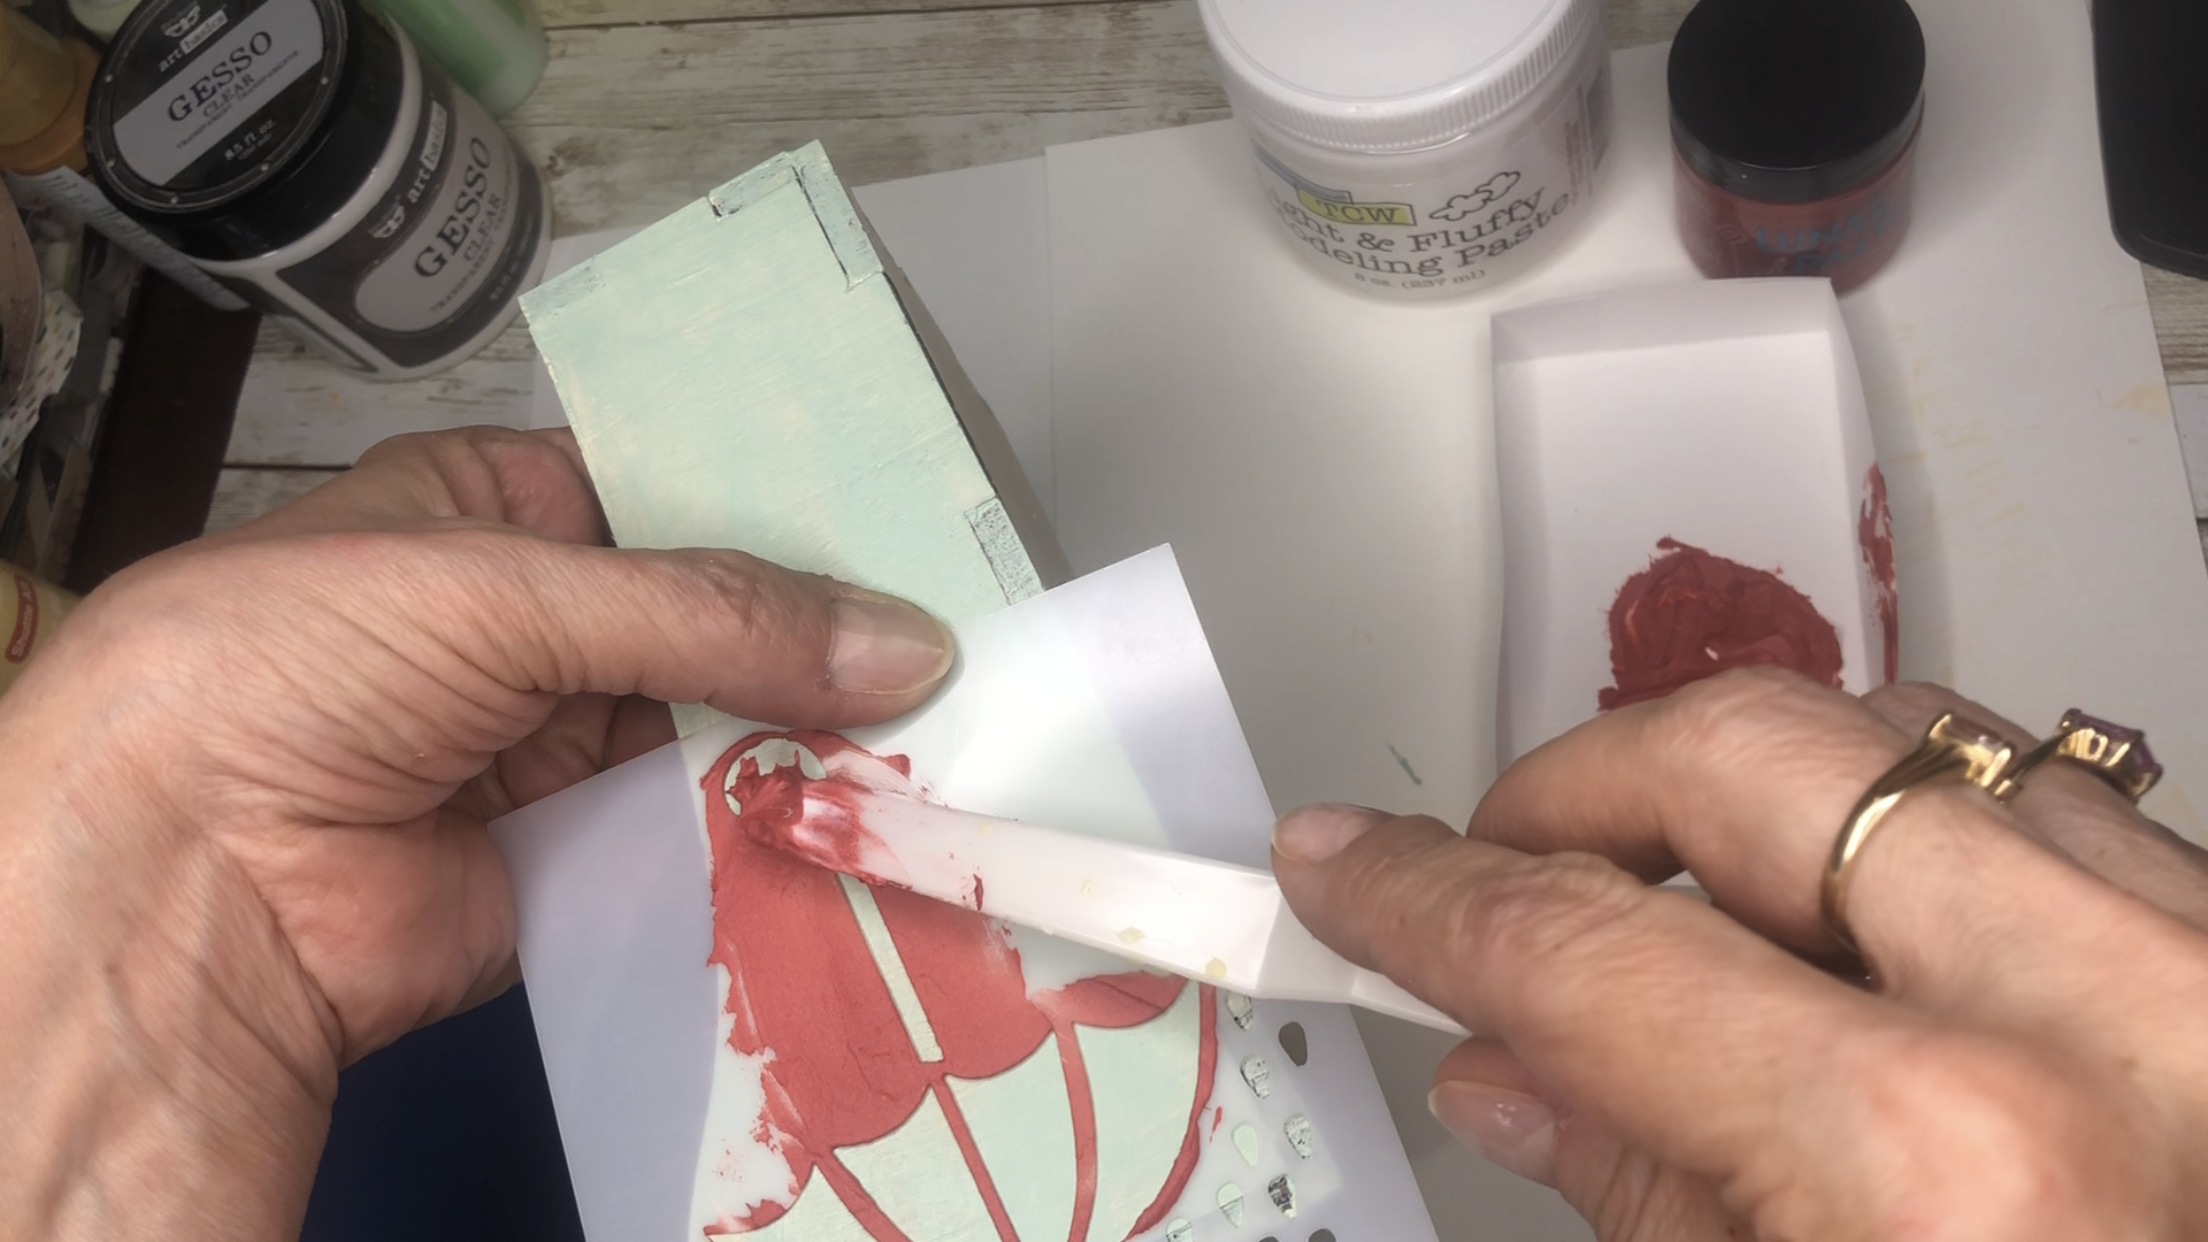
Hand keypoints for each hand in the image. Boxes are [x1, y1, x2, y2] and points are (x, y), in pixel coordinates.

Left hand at [0, 428, 954, 1238]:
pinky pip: (701, 821)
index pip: (669, 488)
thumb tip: (905, 644)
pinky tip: (870, 800)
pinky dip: (775, 814)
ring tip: (946, 715)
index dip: (781, 502)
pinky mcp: (579, 848)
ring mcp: (554, 738)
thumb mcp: (508, 589)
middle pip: (706, 611)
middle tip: (957, 625)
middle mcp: (530, 620)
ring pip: (715, 718)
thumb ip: (711, 614)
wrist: (186, 884)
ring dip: (808, 725)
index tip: (910, 515)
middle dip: (814, 624)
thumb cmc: (298, 667)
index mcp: (492, 509)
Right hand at [1273, 668, 2207, 1240]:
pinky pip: (2056, 800)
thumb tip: (1513, 1071)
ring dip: (1752, 789)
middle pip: (1746, 753)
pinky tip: (1853, 906)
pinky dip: (1917, 822)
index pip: (1588, 949)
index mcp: (1945, 1172)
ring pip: (1911, 739)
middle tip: (1499, 860)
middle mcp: (2107, 1031)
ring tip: (1673, 888)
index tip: (1357, 865)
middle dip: (1577, 784)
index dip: (1425, 894)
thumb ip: (1642, 1196)